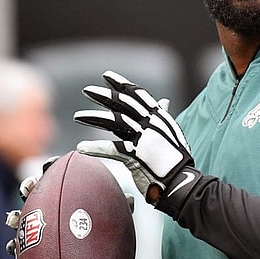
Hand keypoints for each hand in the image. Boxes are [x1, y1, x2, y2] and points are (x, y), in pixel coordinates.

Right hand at [5, 154, 137, 254]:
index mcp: (70, 196)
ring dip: (16, 216)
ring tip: (13, 218)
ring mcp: (42, 229)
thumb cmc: (106, 238)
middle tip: (28, 187)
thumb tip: (130, 200)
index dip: (52, 167)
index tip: (51, 163)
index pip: (59, 176)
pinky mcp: (34, 248)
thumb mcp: (114, 220)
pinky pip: (21, 248)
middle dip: (30, 186)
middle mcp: (54, 209)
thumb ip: (119, 209)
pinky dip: (15, 247)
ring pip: (24, 219)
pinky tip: (12, 247)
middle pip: (38, 193)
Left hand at [74, 70, 193, 203]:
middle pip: (123, 104)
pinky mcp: (136, 156)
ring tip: (78, 116)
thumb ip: (163, 116)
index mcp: (159, 117)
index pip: (137, 95)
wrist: (181, 182)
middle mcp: (151, 124)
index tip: (107, 76)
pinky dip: (95, 148)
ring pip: (114, 121)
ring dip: (93, 117)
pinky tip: (82, 148)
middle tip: (87, 90)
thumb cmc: (176, 158)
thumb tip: (163, 101)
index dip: (121, 84)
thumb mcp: (172, 132)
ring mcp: (144, 139)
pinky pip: (111, 149)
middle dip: (104, 95)